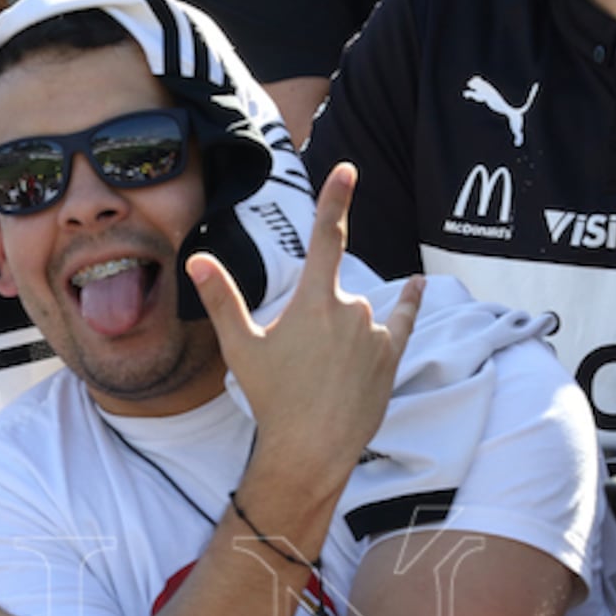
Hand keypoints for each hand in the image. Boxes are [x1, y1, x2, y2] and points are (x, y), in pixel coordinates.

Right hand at [187, 162, 422, 502]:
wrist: (313, 447)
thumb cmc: (273, 398)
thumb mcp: (241, 347)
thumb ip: (222, 298)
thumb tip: (197, 260)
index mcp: (314, 301)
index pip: (326, 237)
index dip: (335, 199)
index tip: (347, 169)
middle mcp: (352, 308)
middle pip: (334, 290)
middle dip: (316, 314)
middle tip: (295, 360)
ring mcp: (375, 332)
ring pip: (358, 312)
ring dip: (342, 328)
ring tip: (319, 373)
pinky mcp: (392, 354)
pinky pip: (401, 319)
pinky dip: (408, 302)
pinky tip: (417, 285)